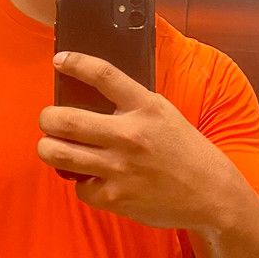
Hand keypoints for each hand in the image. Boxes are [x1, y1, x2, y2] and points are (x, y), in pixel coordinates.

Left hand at [37, 52, 244, 230]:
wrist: (211, 194)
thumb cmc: (184, 150)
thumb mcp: (164, 114)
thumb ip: (131, 104)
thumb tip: (88, 95)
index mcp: (146, 107)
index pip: (104, 75)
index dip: (76, 63)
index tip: (59, 61)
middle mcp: (130, 135)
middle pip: (64, 119)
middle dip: (47, 118)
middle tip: (49, 120)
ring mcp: (120, 167)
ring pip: (58, 153)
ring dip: (48, 148)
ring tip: (54, 146)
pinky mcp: (115, 196)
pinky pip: (79, 187)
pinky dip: (82, 182)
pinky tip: (94, 179)